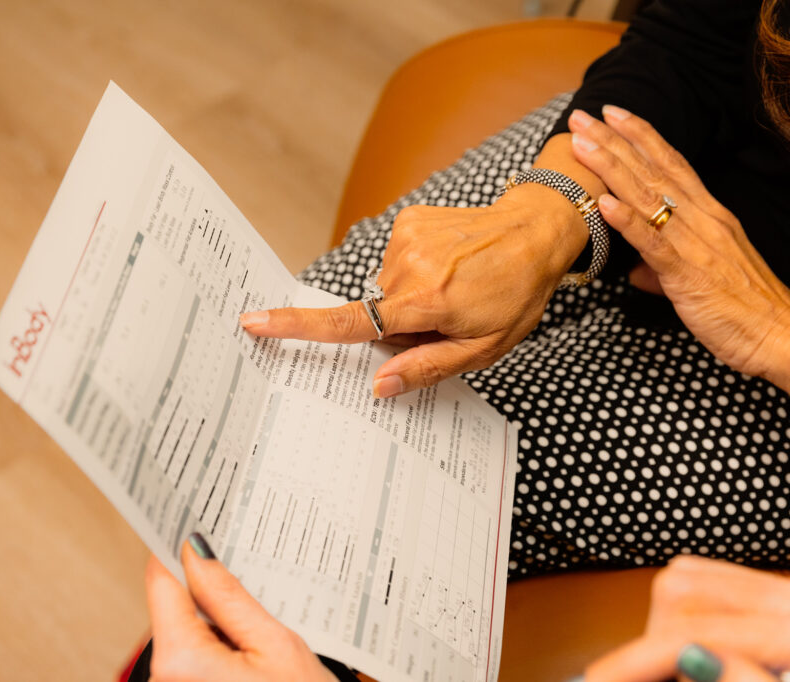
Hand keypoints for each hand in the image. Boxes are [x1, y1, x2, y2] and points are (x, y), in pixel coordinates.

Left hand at [144, 533, 335, 681]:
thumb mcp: (276, 645)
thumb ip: (229, 596)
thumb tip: (195, 551)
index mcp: (180, 661)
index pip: (161, 582)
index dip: (175, 548)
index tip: (187, 519)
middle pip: (173, 609)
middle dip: (205, 590)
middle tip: (245, 571)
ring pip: (185, 635)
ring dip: (215, 622)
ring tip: (258, 625)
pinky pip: (193, 661)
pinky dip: (217, 648)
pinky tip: (251, 651)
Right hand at [240, 134, 601, 397]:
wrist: (535, 231)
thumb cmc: (515, 294)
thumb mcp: (484, 347)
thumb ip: (427, 367)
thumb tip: (378, 385)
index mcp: (426, 301)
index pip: (351, 322)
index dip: (298, 326)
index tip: (254, 321)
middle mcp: (409, 265)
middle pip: (376, 312)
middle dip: (401, 324)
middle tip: (448, 317)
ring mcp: (407, 237)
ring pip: (386, 287)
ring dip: (409, 296)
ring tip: (453, 287)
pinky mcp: (409, 219)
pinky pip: (394, 260)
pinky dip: (413, 269)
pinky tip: (447, 264)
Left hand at [568, 106, 789, 421]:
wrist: (780, 336)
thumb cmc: (741, 308)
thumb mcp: (698, 279)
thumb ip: (663, 268)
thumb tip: (635, 270)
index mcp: (708, 215)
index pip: (671, 163)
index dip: (641, 136)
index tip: (612, 114)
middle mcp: (703, 219)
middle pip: (653, 169)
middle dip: (614, 140)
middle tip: (583, 115)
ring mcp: (696, 242)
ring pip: (648, 196)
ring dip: (611, 167)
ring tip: (582, 144)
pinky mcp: (688, 273)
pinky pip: (654, 242)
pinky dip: (628, 220)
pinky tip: (605, 203)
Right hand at [584, 556, 789, 680]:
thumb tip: (687, 659)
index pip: (687, 630)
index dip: (631, 660)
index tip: (596, 681)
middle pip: (680, 594)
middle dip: (648, 644)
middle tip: (636, 680)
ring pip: (689, 578)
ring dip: (667, 624)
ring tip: (673, 669)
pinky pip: (715, 580)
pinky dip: (692, 611)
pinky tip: (705, 648)